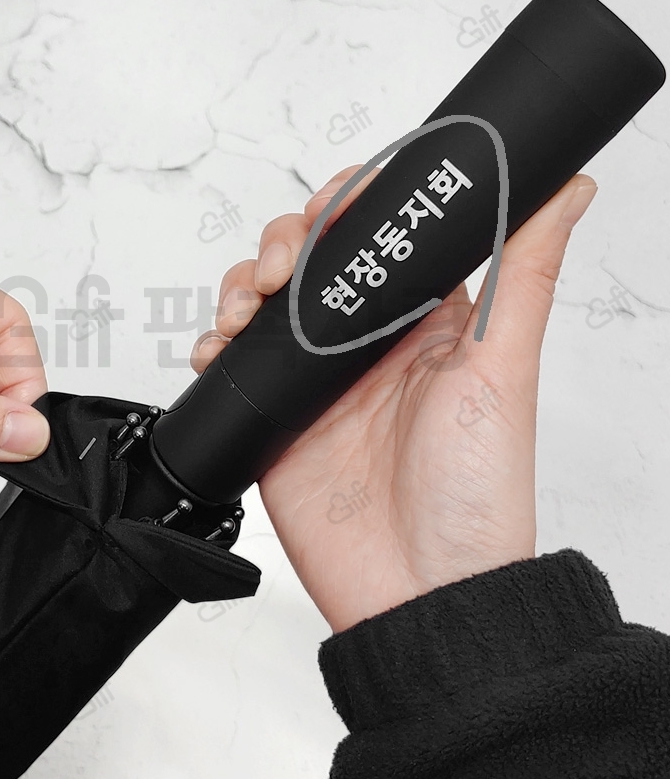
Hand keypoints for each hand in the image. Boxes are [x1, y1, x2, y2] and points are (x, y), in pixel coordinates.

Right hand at [191, 166, 596, 632]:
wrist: (417, 590)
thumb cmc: (473, 494)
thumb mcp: (502, 371)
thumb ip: (525, 275)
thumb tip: (568, 188)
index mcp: (424, 322)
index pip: (376, 239)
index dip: (346, 207)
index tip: (329, 206)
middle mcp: (366, 346)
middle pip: (309, 263)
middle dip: (283, 244)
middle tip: (279, 269)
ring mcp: (315, 383)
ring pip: (262, 306)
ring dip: (239, 288)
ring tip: (242, 309)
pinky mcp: (275, 420)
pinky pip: (230, 367)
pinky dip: (211, 346)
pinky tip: (216, 350)